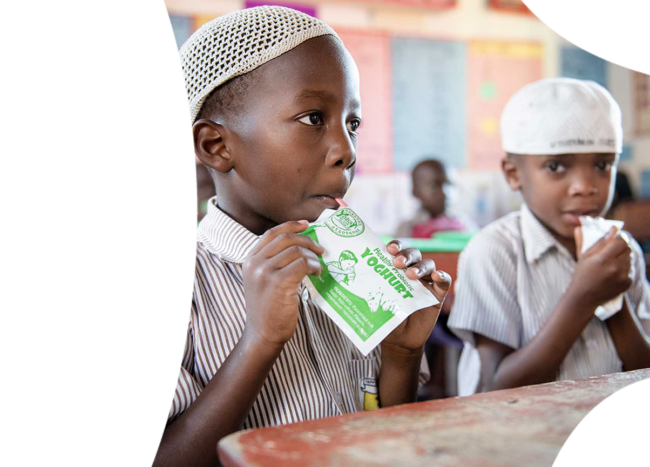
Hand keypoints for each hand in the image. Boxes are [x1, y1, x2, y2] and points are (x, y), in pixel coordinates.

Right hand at [242, 221, 324, 347]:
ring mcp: (265, 272)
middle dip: (307, 241)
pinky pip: (302, 264)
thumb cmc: (267, 310)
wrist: (262, 334)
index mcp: (250, 260)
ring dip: (313, 258)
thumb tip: (300, 247)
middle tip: (320, 250)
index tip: (306, 224)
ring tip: (317, 268)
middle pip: (286, 239)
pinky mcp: (278, 283)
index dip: (290, 226)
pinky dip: (314, 267)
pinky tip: (317, 274)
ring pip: (297, 251)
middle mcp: (255, 263)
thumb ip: (273, 263)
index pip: (271, 234)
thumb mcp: (262, 281)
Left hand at [381, 240, 451, 353]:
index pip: (397, 251)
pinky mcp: (437, 295)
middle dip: (406, 255)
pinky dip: (442, 277)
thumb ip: (370, 291)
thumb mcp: (374, 303)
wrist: (398, 340)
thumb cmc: (384, 318)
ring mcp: (425, 283)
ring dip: (420, 267)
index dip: (396, 246)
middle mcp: (411, 272)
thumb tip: (351, 282)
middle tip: (397, 263)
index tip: (389, 249)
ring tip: (411, 275)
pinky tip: (437, 277)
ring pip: (428, 265)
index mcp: (395, 270)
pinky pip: (444, 282)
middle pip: (413, 255)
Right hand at [570, 226, 631, 309]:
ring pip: (629, 260)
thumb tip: (599, 227)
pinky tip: (612, 275)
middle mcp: (615, 267)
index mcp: (603, 259)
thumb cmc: (581, 275)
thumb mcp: (583, 256)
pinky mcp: (626, 284)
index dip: (618, 238)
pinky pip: (629, 271)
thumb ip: (594, 241)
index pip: (621, 241)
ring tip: (609, 265)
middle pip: (627, 249)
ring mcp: (622, 277)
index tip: (613, 240)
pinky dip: (623, 271)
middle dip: (621, 248)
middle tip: (611, 252)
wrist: (583, 298)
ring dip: (622, 259)